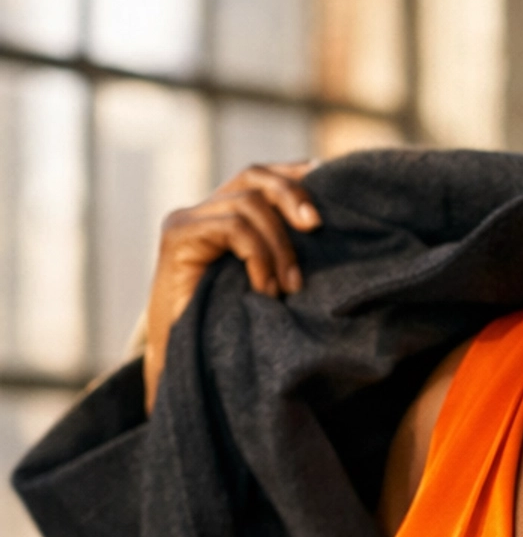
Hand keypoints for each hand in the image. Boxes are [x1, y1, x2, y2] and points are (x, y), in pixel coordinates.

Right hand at [143, 163, 320, 410]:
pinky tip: (264, 290)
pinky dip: (258, 257)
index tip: (332, 187)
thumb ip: (285, 252)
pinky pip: (232, 228)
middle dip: (294, 196)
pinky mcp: (177, 236)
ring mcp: (187, 220)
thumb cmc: (229, 326)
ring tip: (289, 286)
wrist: (182, 361)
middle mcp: (204, 210)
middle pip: (255, 176)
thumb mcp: (268, 282)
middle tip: (318, 227)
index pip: (263, 176)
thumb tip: (330, 229)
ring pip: (248, 203)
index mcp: (225, 214)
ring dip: (279, 244)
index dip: (297, 175)